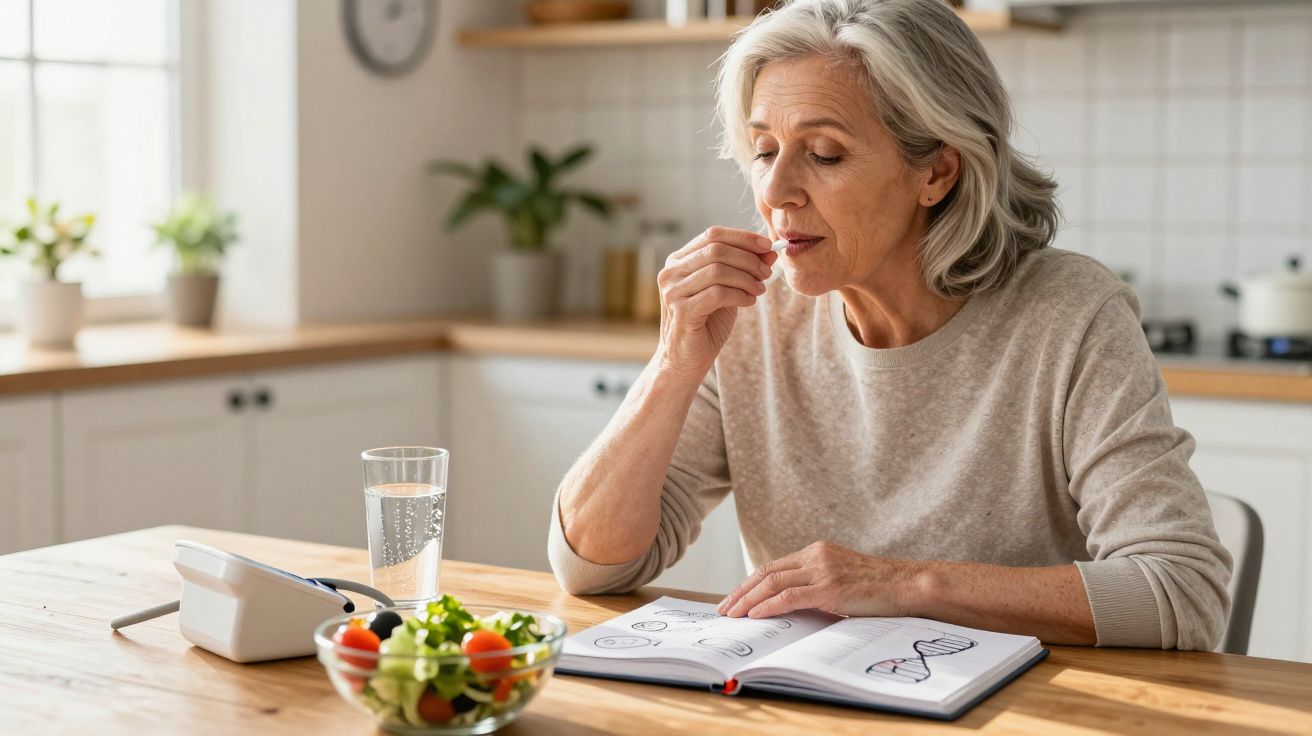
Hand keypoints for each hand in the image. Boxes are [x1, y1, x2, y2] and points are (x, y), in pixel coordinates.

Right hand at [655, 227, 775, 376]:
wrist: (685, 359)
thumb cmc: (706, 323)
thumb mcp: (728, 289)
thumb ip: (744, 268)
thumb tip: (770, 250)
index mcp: (678, 260)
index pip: (712, 235)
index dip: (743, 238)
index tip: (767, 246)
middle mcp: (671, 272)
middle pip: (716, 250)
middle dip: (748, 259)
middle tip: (767, 272)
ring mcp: (673, 292)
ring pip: (717, 271)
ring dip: (746, 278)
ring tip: (759, 290)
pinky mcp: (681, 311)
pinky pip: (717, 294)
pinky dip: (739, 295)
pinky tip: (748, 302)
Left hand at [716, 541, 921, 618]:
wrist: (909, 585)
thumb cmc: (879, 588)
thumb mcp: (842, 579)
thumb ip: (817, 586)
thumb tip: (791, 607)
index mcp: (817, 551)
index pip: (774, 566)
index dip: (750, 583)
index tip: (735, 598)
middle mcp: (816, 555)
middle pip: (766, 572)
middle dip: (741, 592)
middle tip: (724, 609)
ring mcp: (823, 570)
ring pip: (773, 583)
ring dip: (747, 600)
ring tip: (732, 615)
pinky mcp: (830, 588)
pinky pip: (790, 596)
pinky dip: (769, 606)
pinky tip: (755, 615)